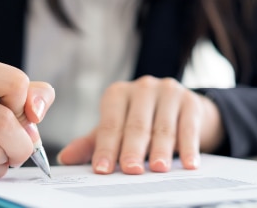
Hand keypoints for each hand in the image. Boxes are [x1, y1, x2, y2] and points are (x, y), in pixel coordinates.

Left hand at [57, 75, 223, 174]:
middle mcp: (142, 88)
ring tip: (159, 168)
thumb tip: (65, 158)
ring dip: (161, 150)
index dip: (106, 148)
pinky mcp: (191, 101)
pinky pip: (189, 127)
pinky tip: (190, 164)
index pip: (110, 124)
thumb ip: (93, 143)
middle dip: (133, 149)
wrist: (182, 109)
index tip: (102, 169)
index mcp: (118, 94)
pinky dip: (189, 148)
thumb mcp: (117, 129)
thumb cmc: (143, 122)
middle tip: (131, 169)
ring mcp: (168, 92)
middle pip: (136, 125)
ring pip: (163, 127)